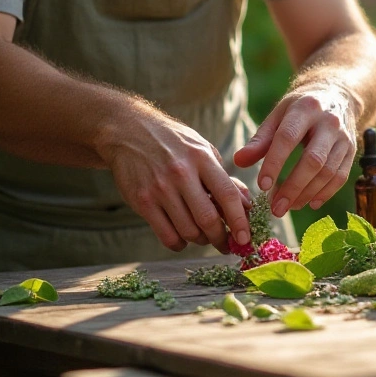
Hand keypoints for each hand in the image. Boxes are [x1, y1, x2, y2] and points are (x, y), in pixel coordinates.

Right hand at [103, 109, 252, 252]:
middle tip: (227, 244)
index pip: (227, 195)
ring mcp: (160, 188)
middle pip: (208, 219)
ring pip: (188, 231)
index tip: (245, 238)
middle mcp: (181, 173)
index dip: (239, 220)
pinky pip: (166, 236)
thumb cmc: (174, 143)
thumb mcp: (203, 150)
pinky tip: (182, 238)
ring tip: (204, 236)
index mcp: (201, 158)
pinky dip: (179, 244)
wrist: (129, 132)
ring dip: (201, 241)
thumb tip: (246, 205)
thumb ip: (224, 178)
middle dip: (221, 238)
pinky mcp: (143, 201)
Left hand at [233, 85, 357, 216]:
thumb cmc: (300, 109)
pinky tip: (310, 203)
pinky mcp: (352, 150)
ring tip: (288, 207)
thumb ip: (259, 140)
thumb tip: (238, 161)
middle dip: (293, 187)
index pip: (288, 138)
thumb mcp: (278, 115)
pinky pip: (341, 176)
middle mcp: (329, 122)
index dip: (274, 163)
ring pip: (328, 172)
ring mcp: (344, 137)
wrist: (337, 95)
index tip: (262, 186)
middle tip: (276, 208)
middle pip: (313, 160)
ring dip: (307, 194)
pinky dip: (325, 193)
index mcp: (305, 108)